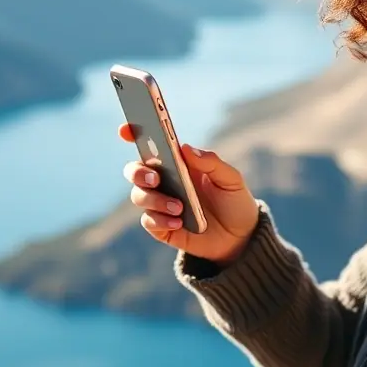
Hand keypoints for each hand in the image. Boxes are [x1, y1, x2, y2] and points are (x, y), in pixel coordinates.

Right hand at [120, 123, 258, 264]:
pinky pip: (149, 221)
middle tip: (155, 178)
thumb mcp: (231, 179)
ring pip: (139, 196)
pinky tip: (178, 222)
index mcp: (178, 163)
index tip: (125, 130)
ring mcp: (161, 204)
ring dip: (155, 200)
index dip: (133, 134)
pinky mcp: (162, 227)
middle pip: (135, 171)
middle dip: (138, 172)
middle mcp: (165, 181)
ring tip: (179, 208)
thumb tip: (186, 148)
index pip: (151, 145)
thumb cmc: (234, 201)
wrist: (241, 237)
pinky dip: (160, 220)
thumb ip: (212, 162)